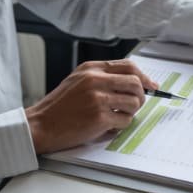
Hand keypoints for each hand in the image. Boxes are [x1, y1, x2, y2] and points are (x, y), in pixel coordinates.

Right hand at [25, 60, 157, 154]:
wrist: (41, 125)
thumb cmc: (60, 107)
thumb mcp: (78, 81)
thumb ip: (103, 78)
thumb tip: (135, 82)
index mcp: (91, 69)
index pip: (129, 66)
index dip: (144, 77)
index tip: (152, 86)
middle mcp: (95, 80)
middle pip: (136, 84)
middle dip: (140, 96)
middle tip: (133, 106)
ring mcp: (98, 98)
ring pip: (134, 103)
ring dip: (130, 112)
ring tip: (116, 116)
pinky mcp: (99, 117)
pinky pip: (125, 121)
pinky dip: (120, 125)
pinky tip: (107, 126)